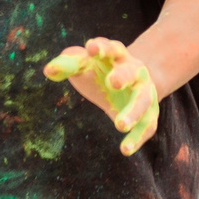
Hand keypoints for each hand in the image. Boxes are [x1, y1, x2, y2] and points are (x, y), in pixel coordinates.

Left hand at [43, 37, 160, 154]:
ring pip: (142, 101)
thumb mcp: (84, 65)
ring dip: (133, 112)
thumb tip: (48, 70)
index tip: (91, 48)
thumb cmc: (100, 71)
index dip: (103, 48)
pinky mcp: (149, 114)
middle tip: (112, 82)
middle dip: (123, 76)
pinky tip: (125, 150)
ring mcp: (145, 92)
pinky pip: (147, 126)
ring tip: (119, 125)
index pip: (111, 48)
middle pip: (131, 72)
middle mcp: (135, 72)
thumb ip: (67, 65)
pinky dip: (137, 138)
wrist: (132, 83)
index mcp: (117, 55)